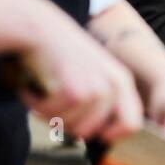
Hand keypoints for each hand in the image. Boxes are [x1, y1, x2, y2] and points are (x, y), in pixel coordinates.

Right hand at [16, 0, 143, 142]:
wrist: (40, 28)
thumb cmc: (63, 55)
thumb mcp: (94, 75)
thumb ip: (103, 102)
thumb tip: (99, 136)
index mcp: (123, 82)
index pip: (132, 124)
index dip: (111, 135)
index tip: (91, 132)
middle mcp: (114, 85)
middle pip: (94, 132)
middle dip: (71, 127)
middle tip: (56, 110)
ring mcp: (96, 88)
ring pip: (72, 127)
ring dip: (51, 116)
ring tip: (44, 93)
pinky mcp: (74, 91)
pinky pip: (53, 117)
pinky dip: (37, 107)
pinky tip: (33, 88)